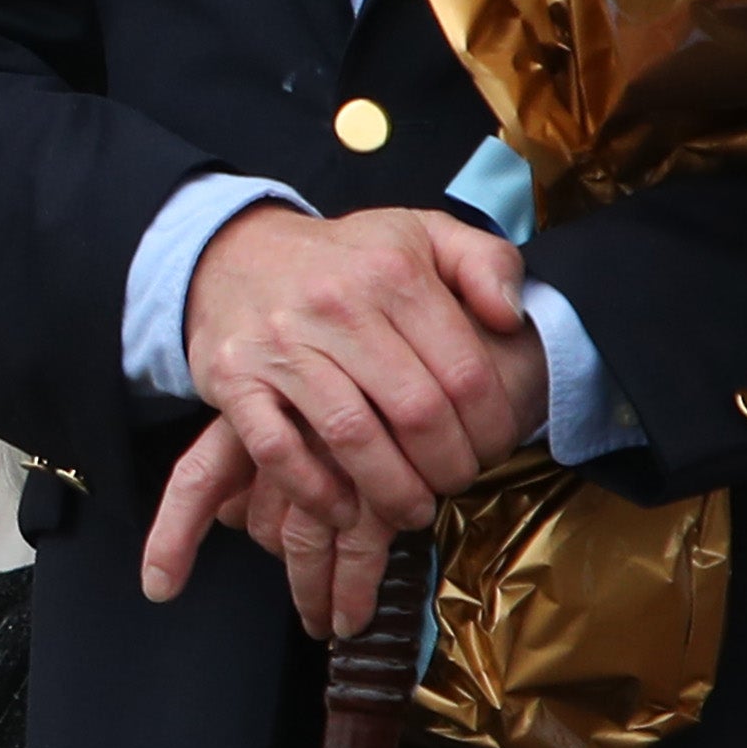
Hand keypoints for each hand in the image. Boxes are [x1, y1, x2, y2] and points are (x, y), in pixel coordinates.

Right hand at [148, 205, 546, 627]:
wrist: (238, 254)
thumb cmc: (348, 260)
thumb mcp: (424, 236)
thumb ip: (486, 264)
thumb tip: (511, 318)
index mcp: (394, 272)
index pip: (465, 373)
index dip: (492, 427)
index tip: (495, 450)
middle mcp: (336, 304)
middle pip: (417, 412)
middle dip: (450, 466)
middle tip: (458, 483)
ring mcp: (280, 343)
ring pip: (353, 437)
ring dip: (394, 491)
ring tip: (414, 510)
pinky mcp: (235, 378)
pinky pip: (278, 450)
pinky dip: (315, 492)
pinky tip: (344, 511)